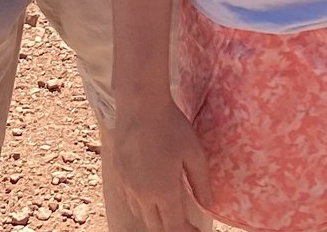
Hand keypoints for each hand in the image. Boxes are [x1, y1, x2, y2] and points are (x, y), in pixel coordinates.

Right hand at [114, 99, 210, 231]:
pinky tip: (150, 195)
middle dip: (171, 228)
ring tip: (169, 211)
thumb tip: (209, 203)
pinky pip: (129, 200)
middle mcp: (142, 195)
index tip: (197, 231)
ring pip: (141, 214)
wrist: (140, 106)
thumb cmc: (171, 126)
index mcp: (164, 192)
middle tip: (186, 223)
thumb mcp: (194, 153)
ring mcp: (127, 186)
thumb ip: (201, 182)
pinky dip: (142, 205)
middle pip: (156, 226)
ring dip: (155, 218)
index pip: (175, 227)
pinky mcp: (118, 175)